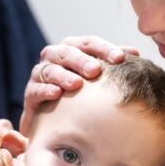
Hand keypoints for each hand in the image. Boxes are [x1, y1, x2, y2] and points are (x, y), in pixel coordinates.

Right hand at [20, 36, 138, 132]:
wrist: (53, 122)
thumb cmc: (80, 95)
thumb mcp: (95, 79)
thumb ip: (111, 64)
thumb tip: (134, 53)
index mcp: (72, 50)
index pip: (88, 43)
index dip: (104, 48)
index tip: (120, 58)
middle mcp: (54, 58)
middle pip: (66, 52)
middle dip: (81, 60)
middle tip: (96, 70)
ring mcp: (40, 76)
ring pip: (49, 69)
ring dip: (63, 75)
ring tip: (77, 84)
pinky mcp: (30, 95)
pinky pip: (35, 89)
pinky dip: (45, 90)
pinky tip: (57, 94)